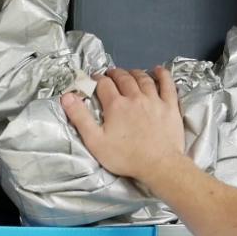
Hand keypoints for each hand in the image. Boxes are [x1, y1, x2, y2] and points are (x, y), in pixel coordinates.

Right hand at [63, 67, 187, 186]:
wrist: (159, 165)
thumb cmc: (125, 157)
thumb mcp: (95, 141)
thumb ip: (80, 117)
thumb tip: (67, 96)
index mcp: (116, 105)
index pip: (104, 84)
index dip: (97, 79)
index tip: (94, 80)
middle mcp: (135, 97)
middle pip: (124, 78)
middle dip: (115, 74)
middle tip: (110, 75)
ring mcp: (154, 100)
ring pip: (143, 79)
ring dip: (134, 73)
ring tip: (129, 73)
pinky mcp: (170, 106)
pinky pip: (167, 85)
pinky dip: (163, 75)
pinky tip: (159, 70)